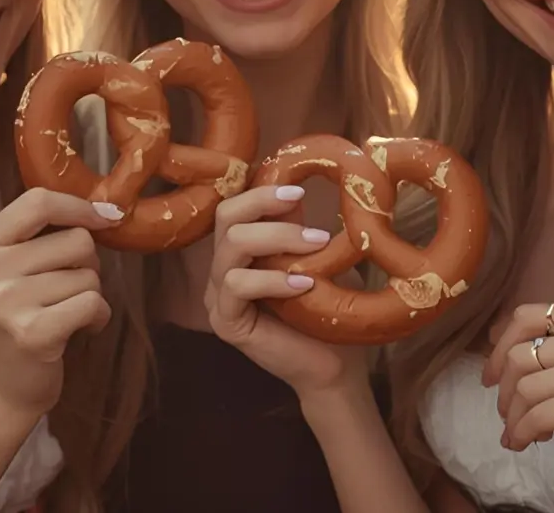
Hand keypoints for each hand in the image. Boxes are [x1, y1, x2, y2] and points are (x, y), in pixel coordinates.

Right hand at [0, 188, 120, 416]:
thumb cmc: (8, 323)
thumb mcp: (4, 271)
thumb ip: (38, 237)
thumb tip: (106, 210)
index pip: (38, 201)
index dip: (79, 206)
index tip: (103, 218)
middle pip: (76, 240)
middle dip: (87, 264)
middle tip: (67, 291)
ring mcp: (7, 302)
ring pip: (89, 275)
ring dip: (91, 295)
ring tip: (67, 314)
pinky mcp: (34, 333)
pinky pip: (93, 303)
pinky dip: (98, 317)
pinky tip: (82, 330)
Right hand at [205, 184, 367, 398]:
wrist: (335, 366)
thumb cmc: (328, 310)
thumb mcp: (316, 259)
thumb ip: (298, 228)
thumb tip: (297, 186)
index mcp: (241, 251)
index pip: (235, 208)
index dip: (260, 193)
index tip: (298, 189)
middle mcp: (223, 270)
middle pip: (225, 218)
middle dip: (264, 205)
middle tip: (303, 205)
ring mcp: (218, 297)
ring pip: (231, 247)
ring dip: (277, 239)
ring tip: (317, 246)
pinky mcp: (224, 322)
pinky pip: (236, 285)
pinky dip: (271, 279)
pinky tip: (303, 284)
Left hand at [485, 303, 553, 512]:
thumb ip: (547, 344)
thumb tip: (491, 335)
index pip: (530, 315)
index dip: (500, 346)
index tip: (491, 375)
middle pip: (522, 353)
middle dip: (504, 389)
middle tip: (508, 413)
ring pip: (526, 386)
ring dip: (513, 415)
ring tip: (521, 429)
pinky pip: (537, 414)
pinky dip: (522, 432)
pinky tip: (525, 441)